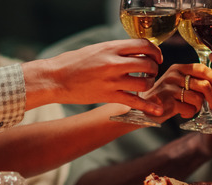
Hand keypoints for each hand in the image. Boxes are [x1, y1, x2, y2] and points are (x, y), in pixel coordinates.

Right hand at [33, 39, 164, 114]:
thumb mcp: (96, 49)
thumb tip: (133, 52)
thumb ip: (115, 50)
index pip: (143, 45)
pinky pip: (134, 102)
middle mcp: (114, 62)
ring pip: (144, 83)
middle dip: (153, 69)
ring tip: (144, 86)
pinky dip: (148, 107)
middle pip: (147, 64)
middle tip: (150, 73)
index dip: (155, 51)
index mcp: (111, 48)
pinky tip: (156, 112)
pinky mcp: (108, 96)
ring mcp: (112, 80)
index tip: (156, 57)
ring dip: (149, 85)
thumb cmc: (73, 63)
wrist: (55, 78)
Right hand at [140, 63, 211, 121]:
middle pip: (204, 85)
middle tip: (211, 105)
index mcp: (177, 69)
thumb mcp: (175, 83)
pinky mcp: (168, 102)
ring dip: (198, 107)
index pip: (202, 69)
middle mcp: (173, 76)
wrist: (141, 108)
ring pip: (198, 99)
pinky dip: (189, 114)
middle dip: (211, 98)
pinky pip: (189, 109)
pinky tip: (182, 113)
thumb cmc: (163, 97)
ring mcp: (169, 89)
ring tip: (191, 109)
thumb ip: (191, 81)